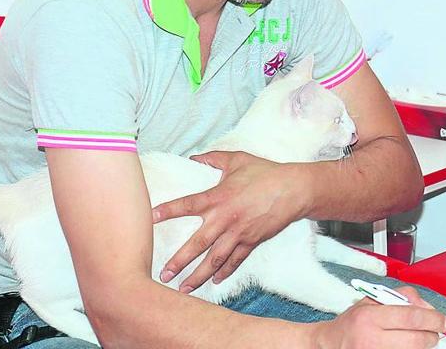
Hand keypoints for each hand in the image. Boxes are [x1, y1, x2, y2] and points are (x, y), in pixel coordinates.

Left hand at [152, 150, 302, 291]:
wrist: (294, 189)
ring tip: (184, 288)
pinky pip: (236, 260)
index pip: (188, 205)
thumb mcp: (238, 160)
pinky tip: (215, 281)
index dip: (168, 211)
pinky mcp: (252, 240)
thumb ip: (214, 158)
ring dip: (198, 275)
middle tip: (164, 274)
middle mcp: (226, 218)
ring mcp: (239, 232)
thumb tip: (194, 157)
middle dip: (179, 261)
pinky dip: (225, 271)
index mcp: (219, 197)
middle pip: (198, 243)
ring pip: (215, 258)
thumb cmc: (266, 172)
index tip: (150, 218)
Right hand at [313, 287, 445, 348]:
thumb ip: (400, 298)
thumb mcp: (371, 301)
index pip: (411, 317)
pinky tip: (406, 346)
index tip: (443, 321)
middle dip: (432, 336)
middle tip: (436, 332)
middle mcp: (372, 338)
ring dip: (422, 346)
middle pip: (416, 339)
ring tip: (420, 339)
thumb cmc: (350, 324)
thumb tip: (427, 309)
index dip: (434, 319)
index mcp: (370, 317)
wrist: (327, 345)